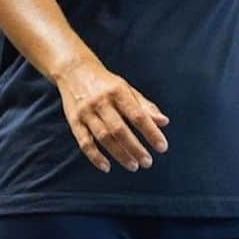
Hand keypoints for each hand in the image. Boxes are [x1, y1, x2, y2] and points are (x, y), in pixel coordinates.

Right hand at [56, 56, 168, 173]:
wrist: (74, 70)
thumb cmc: (106, 83)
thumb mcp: (127, 89)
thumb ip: (145, 106)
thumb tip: (164, 122)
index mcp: (118, 92)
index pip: (137, 115)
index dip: (151, 132)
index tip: (162, 147)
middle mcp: (101, 102)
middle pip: (119, 130)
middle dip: (135, 148)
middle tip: (147, 162)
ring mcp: (86, 112)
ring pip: (103, 138)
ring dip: (119, 154)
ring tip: (133, 166)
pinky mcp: (73, 121)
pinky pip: (84, 142)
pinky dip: (95, 157)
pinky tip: (107, 167)